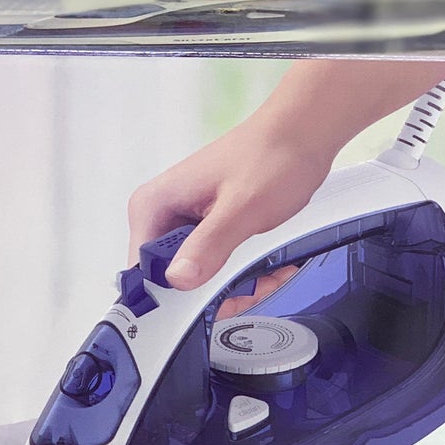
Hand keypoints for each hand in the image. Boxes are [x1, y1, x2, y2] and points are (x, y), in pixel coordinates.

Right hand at [127, 114, 335, 293]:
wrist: (302, 134)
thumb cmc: (272, 157)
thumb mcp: (241, 208)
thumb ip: (209, 245)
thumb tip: (178, 279)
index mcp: (154, 205)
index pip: (142, 271)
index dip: (172, 298)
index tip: (206, 309)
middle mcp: (162, 213)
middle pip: (173, 279)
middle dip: (215, 292)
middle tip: (251, 289)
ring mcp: (185, 219)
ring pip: (200, 275)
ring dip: (237, 284)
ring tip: (269, 275)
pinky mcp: (207, 224)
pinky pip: (217, 262)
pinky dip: (244, 271)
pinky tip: (270, 267)